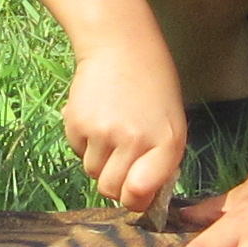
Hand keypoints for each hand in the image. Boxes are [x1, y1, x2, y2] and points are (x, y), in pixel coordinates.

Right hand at [61, 37, 188, 222]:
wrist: (120, 46)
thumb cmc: (153, 87)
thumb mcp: (171, 124)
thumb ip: (160, 162)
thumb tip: (140, 197)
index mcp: (167, 143)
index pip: (140, 195)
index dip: (134, 200)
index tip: (134, 193)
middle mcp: (135, 141)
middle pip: (110, 190)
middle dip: (114, 183)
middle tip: (120, 159)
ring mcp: (103, 132)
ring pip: (92, 172)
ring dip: (99, 160)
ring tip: (111, 129)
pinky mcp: (76, 123)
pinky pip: (77, 151)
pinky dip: (84, 142)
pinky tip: (97, 117)